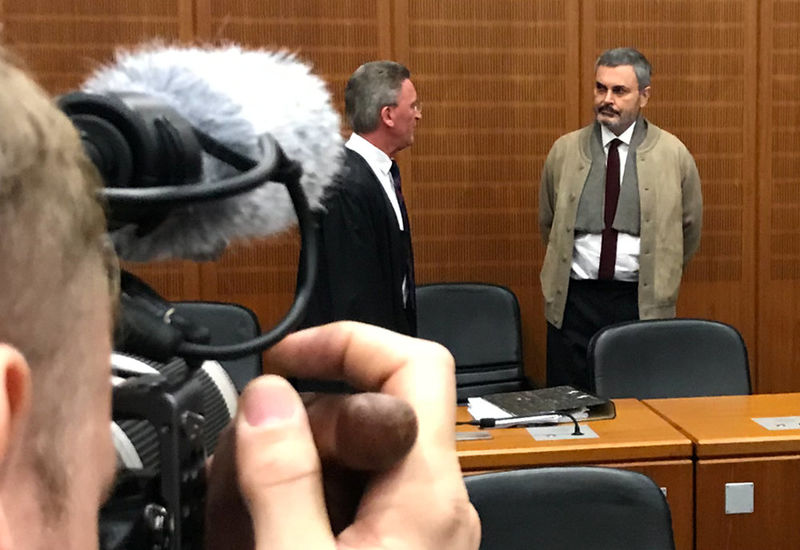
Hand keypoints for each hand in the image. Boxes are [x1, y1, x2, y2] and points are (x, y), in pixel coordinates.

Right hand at [204, 321, 479, 549]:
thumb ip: (282, 481)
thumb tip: (267, 399)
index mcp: (427, 494)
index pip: (415, 365)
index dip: (347, 342)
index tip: (285, 360)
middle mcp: (436, 502)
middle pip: (375, 408)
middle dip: (306, 418)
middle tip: (251, 455)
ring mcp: (421, 526)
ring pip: (361, 451)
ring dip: (302, 459)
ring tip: (252, 503)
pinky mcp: (400, 546)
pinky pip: (358, 491)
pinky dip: (312, 491)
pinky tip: (274, 525)